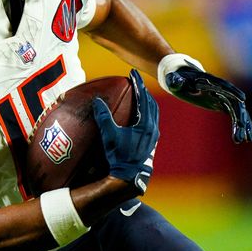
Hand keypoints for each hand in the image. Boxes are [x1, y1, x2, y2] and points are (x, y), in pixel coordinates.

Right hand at [92, 70, 159, 195]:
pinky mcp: (151, 142)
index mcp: (146, 123)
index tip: (133, 74)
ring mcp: (154, 136)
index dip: (138, 84)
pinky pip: (152, 121)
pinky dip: (147, 112)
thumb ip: (103, 117)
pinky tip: (140, 115)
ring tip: (139, 94)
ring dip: (147, 101)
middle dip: (143, 91)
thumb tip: (97, 101)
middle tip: (135, 82)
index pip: (143, 98)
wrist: (129, 176)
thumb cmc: (119, 156)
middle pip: (151, 103)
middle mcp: (153, 128)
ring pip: (154, 112)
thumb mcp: (109, 135)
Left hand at [165, 66, 251, 143]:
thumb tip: (178, 81)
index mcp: (209, 80)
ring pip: (237, 111)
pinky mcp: (222, 104)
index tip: (242, 100)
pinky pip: (235, 115)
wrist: (181, 79)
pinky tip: (247, 137)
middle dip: (239, 117)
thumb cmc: (176, 79)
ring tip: (246, 140)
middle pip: (234, 102)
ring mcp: (223, 97)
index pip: (224, 86)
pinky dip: (241, 125)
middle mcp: (220, 88)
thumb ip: (175, 81)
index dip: (233, 92)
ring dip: (243, 125)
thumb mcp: (173, 79)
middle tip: (241, 134)